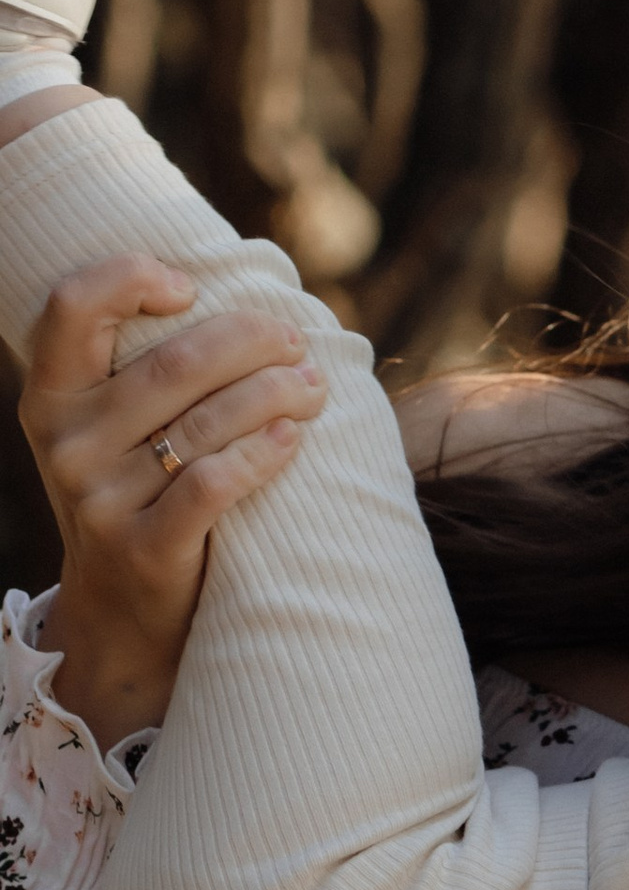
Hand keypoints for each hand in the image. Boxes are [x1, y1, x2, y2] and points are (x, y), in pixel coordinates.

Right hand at [25, 256, 325, 747]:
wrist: (124, 612)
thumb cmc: (138, 496)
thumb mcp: (111, 432)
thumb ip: (143, 372)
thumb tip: (245, 305)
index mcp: (52, 396)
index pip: (74, 306)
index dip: (131, 277)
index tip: (191, 287)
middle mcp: (67, 442)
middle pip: (173, 364)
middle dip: (250, 340)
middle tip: (296, 342)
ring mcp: (99, 498)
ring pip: (205, 422)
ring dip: (275, 393)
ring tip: (314, 387)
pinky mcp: (143, 547)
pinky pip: (214, 483)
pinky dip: (263, 453)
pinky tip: (293, 437)